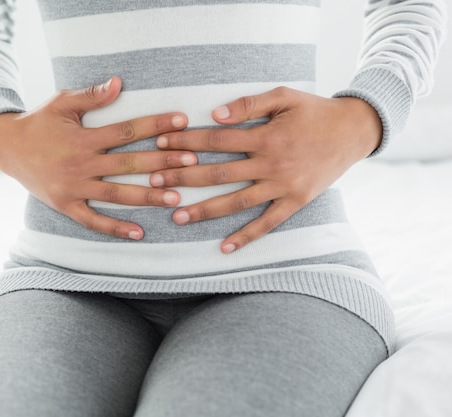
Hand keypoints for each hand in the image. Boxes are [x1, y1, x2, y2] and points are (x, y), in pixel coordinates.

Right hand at [0, 76, 195, 239]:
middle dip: (163, 163)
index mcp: (83, 137)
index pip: (127, 130)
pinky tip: (139, 232)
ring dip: (148, 197)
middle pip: (129, 164)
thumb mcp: (62, 103)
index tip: (182, 121)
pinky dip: (116, 227)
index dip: (156, 124)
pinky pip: (93, 220)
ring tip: (177, 198)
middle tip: (191, 163)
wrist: (7, 148)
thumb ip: (91, 96)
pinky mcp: (66, 205)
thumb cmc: (39, 122)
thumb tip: (120, 83)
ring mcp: (74, 188)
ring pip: (117, 194)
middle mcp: (81, 164)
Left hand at [149, 86, 381, 252]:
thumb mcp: (284, 97)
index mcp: (266, 136)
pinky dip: (247, 236)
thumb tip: (215, 115)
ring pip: (237, 202)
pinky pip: (268, 223)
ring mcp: (284, 186)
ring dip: (205, 210)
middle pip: (219, 173)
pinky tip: (224, 247)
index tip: (160, 145)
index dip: (186, 142)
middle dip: (183, 178)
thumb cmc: (314, 111)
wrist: (354, 131)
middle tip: (153, 184)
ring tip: (177, 218)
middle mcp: (272, 164)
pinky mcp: (296, 202)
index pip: (216, 140)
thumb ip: (249, 105)